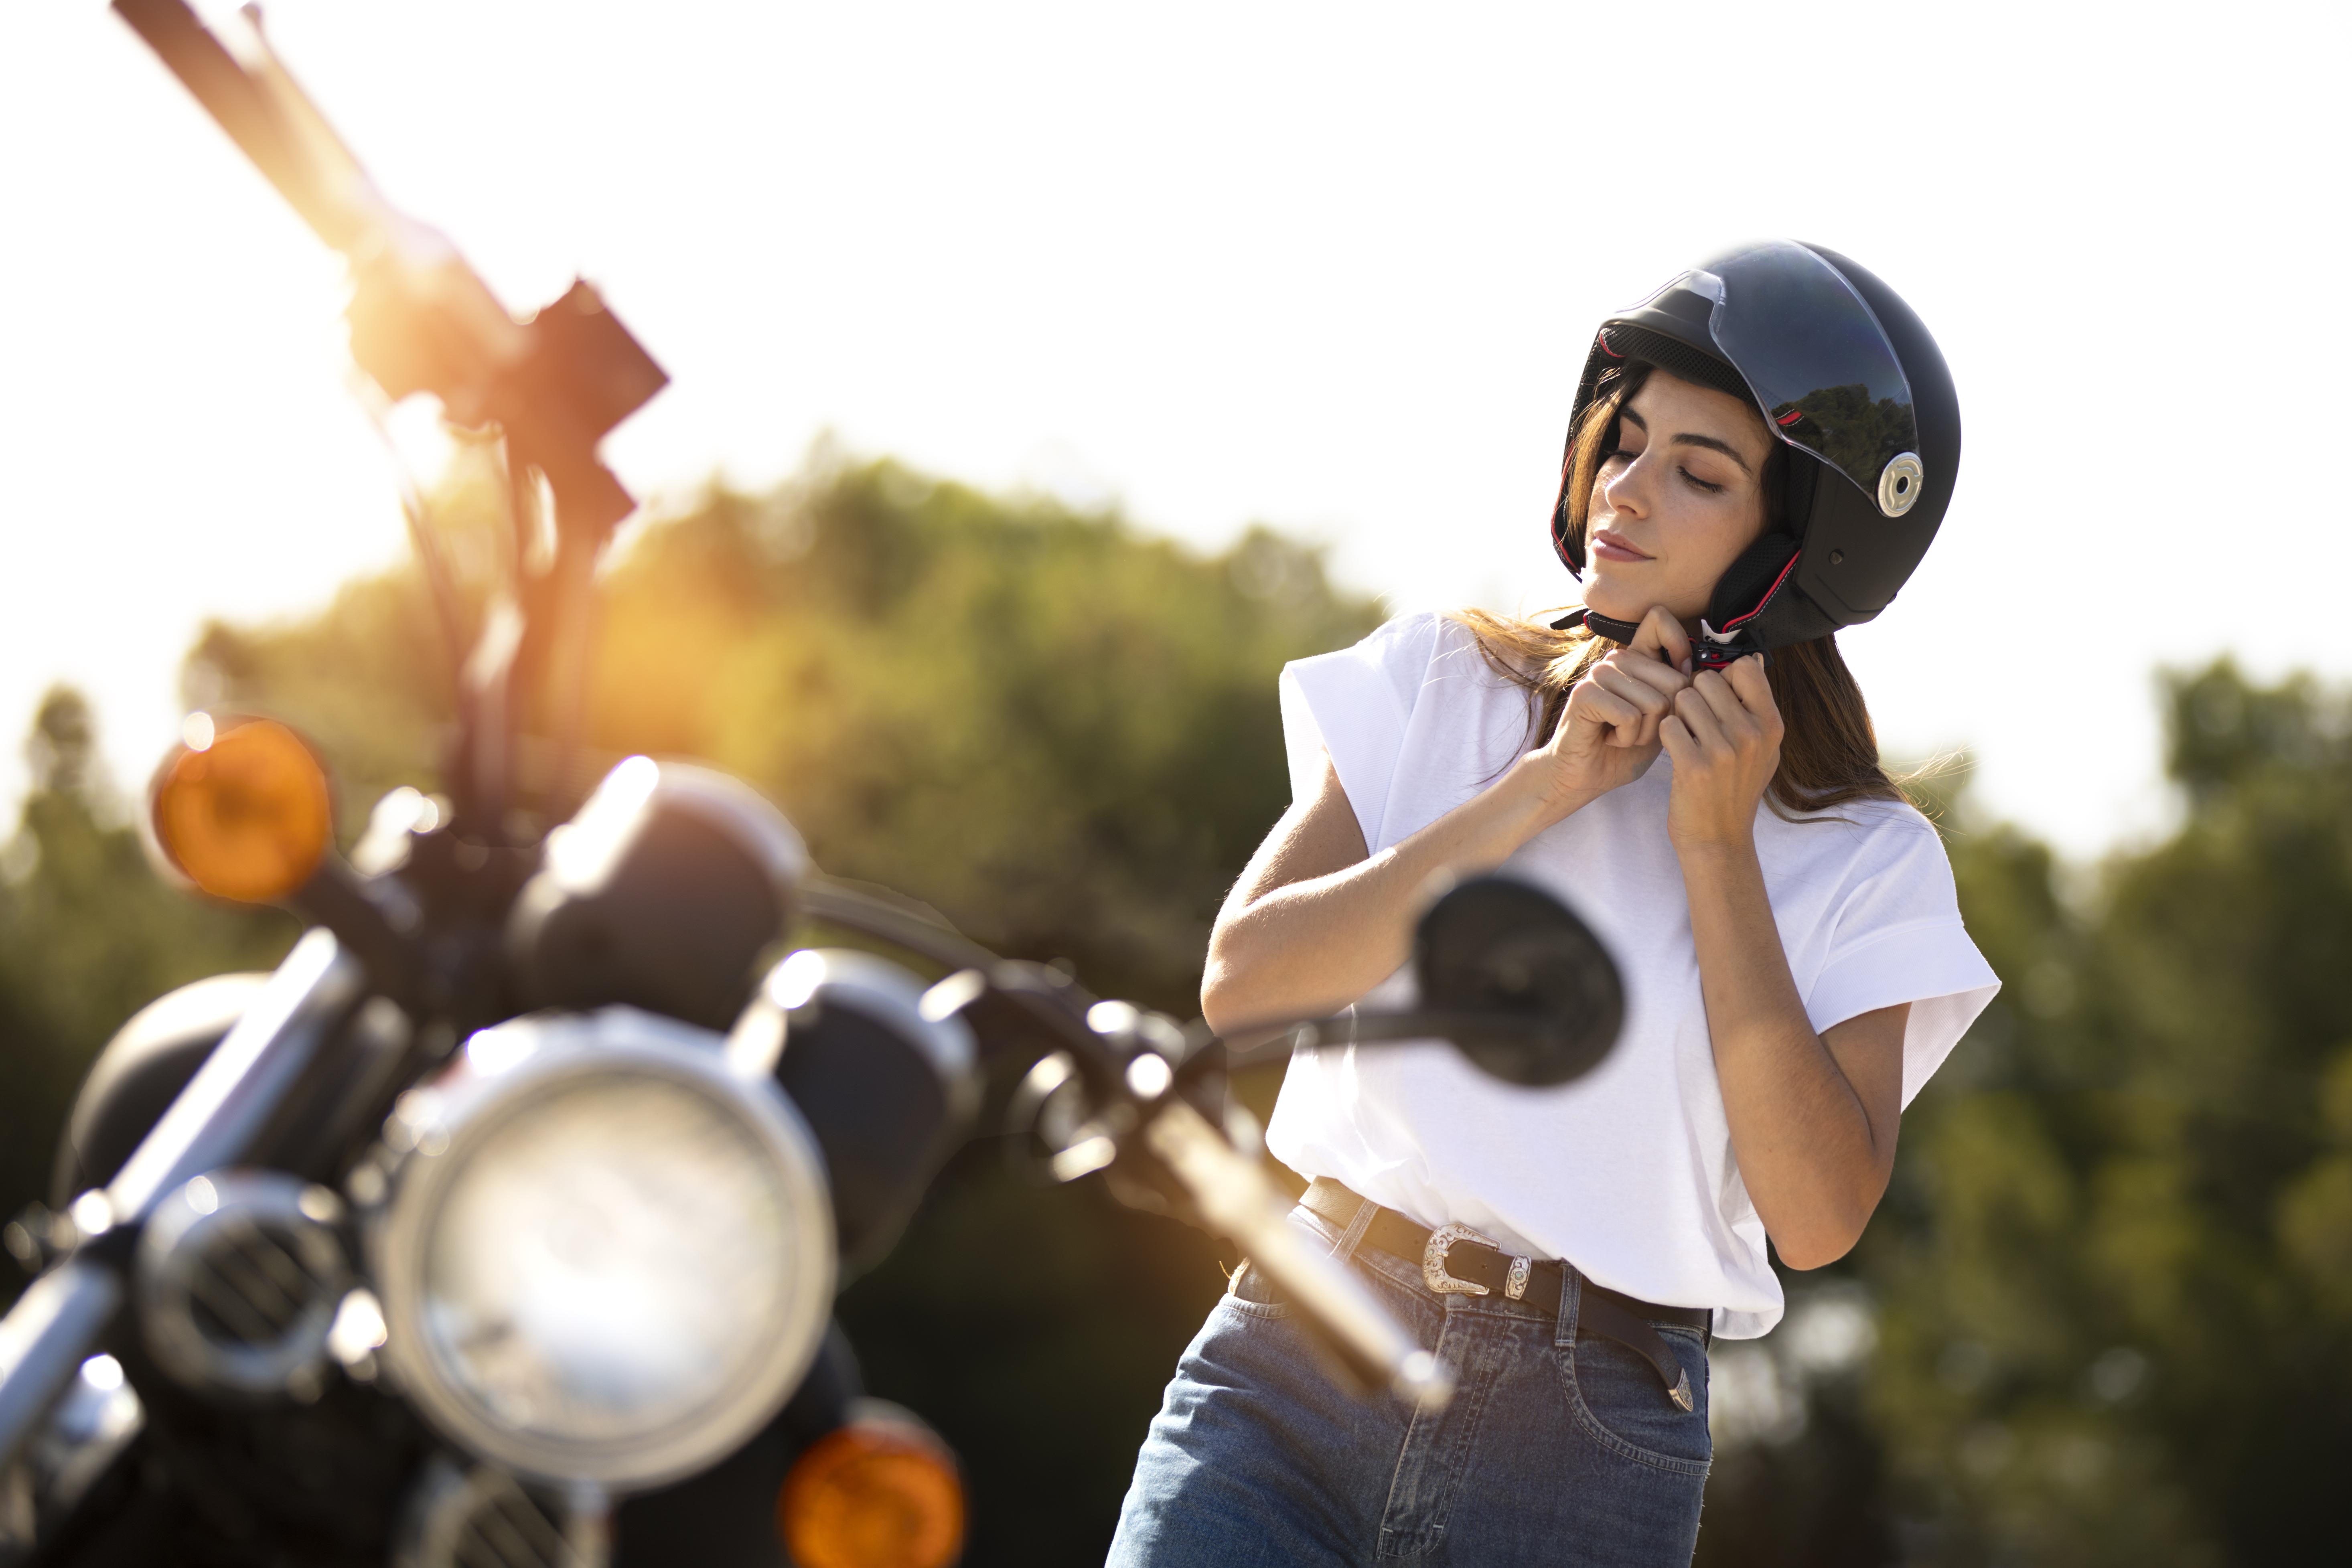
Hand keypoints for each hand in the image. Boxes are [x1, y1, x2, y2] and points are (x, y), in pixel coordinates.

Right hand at [1523, 607, 1692, 814]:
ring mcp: (1599, 674)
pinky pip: (1630, 716)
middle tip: (1639, 729)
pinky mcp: (1585, 694)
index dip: (1679, 647)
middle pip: (1674, 680)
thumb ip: (1679, 691)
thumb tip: (1700, 670)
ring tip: (1623, 735)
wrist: (1584, 777)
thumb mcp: (1662, 718)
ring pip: (1655, 702)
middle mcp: (1616, 659)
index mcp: (1636, 658)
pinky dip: (1627, 738)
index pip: (1660, 619)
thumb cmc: (1624, 749)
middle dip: (1665, 719)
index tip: (1676, 686)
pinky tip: (1610, 739)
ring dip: (1645, 733)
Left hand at [1660, 654, 1782, 848]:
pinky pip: (1668, 724)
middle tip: (1697, 723)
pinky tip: (1676, 752)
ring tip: (1688, 739)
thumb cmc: (1735, 790)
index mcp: (1772, 725)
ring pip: (1684, 698)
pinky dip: (1666, 735)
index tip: (1717, 698)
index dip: (1724, 677)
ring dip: (1679, 715)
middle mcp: (1752, 734)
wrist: (1718, 839)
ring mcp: (1724, 751)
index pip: (1745, 667)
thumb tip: (1753, 659)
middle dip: (1696, 696)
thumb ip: (1757, 706)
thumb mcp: (1763, 749)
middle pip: (1707, 679)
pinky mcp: (1694, 766)